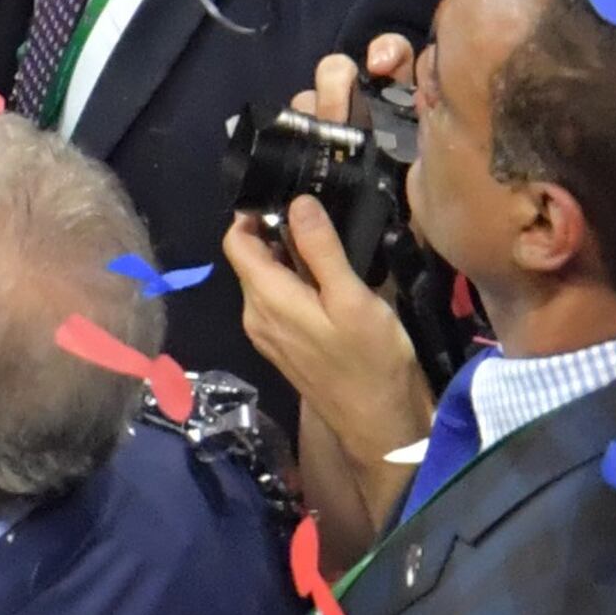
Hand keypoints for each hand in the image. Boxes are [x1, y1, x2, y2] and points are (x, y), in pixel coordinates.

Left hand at [221, 42, 431, 485]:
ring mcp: (268, 333)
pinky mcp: (285, 345)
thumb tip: (296, 202)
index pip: (237, 240)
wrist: (378, 424)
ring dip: (290, 255)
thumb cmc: (370, 361)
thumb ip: (321, 250)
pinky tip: (330, 275)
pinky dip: (296, 280)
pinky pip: (279, 299)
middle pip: (251, 257)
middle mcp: (256, 315)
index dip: (255, 212)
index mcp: (265, 299)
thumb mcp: (351, 299)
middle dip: (276, 229)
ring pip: (266, 278)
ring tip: (330, 237)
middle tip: (319, 208)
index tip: (288, 191)